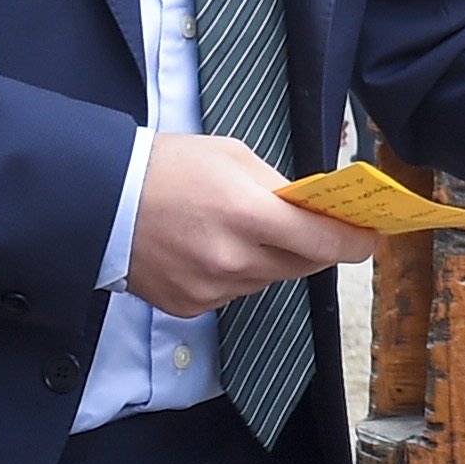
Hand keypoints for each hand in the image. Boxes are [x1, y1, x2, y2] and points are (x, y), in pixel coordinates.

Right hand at [125, 134, 377, 315]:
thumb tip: (311, 210)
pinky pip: (234, 293)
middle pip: (303, 265)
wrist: (96, 200)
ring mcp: (211, 288)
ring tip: (242, 231)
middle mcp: (233, 259)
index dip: (354, 242)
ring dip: (271, 260)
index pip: (325, 241)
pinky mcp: (190, 306)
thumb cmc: (165, 167)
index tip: (368, 237)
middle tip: (313, 228)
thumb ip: (278, 187)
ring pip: (268, 280)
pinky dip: (235, 274)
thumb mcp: (232, 157)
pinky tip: (209, 249)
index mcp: (248, 214)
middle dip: (313, 247)